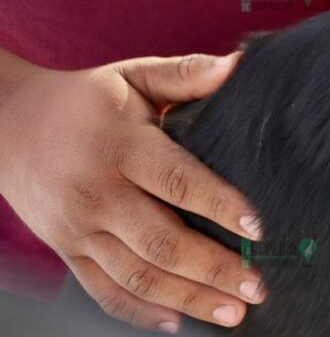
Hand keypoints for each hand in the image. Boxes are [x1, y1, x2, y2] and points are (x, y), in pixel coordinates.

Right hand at [0, 54, 264, 333]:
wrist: (7, 126)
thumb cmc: (85, 100)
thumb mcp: (132, 76)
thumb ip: (185, 74)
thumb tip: (239, 65)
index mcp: (120, 146)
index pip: (177, 181)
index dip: (220, 205)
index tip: (258, 227)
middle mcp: (97, 193)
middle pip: (161, 242)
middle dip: (214, 269)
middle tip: (258, 287)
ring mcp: (79, 229)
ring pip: (138, 276)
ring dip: (189, 299)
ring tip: (233, 313)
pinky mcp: (68, 251)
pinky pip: (104, 291)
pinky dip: (141, 311)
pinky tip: (179, 320)